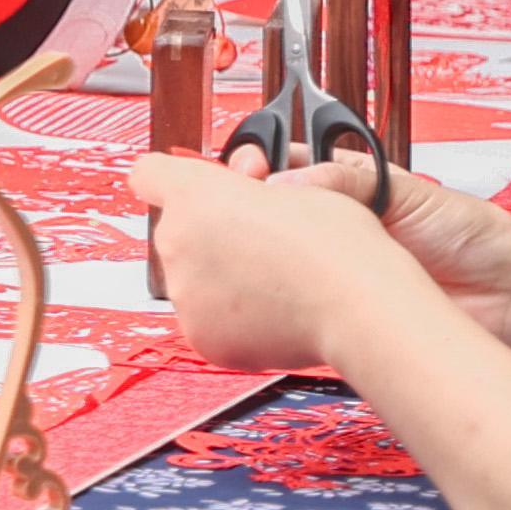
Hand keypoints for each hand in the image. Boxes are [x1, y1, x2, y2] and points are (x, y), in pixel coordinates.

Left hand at [129, 151, 435, 375]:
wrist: (360, 307)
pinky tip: (274, 309)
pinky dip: (233, 317)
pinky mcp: (200, 336)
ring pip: (192, 276)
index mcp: (195, 193)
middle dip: (210, 233)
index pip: (150, 173)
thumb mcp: (297, 186)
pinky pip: (208, 319)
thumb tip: (247, 193)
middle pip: (177, 229)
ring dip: (221, 276)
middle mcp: (177, 240)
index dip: (172, 178)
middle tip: (259, 241)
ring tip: (276, 279)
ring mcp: (185, 292)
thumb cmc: (338, 246)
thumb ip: (252, 188)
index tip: (190, 189)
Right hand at [264, 144, 510, 334]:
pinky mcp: (336, 303)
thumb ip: (348, 178)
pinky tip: (279, 282)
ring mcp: (333, 264)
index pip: (287, 161)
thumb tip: (289, 180)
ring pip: (276, 250)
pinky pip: (293, 292)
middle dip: (251, 202)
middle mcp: (337, 220)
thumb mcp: (412, 192)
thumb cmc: (478, 242)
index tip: (251, 169)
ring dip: (265, 247)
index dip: (261, 161)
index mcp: (352, 181)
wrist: (509, 303)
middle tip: (248, 207)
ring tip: (263, 243)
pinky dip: (280, 288)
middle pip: (270, 205)